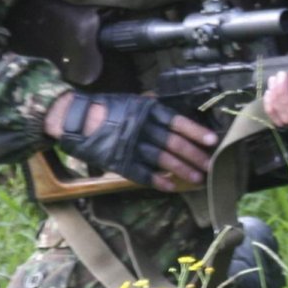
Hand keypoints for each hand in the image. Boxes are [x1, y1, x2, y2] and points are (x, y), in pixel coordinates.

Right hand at [46, 91, 215, 191]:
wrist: (74, 119)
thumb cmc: (106, 109)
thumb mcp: (132, 101)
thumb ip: (153, 109)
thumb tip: (175, 117)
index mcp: (147, 111)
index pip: (178, 122)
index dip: (196, 132)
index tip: (212, 140)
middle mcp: (142, 128)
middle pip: (175, 143)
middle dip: (195, 155)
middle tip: (211, 165)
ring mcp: (132, 146)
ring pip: (163, 160)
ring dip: (183, 170)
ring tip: (198, 178)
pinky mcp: (121, 162)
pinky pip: (143, 174)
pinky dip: (159, 181)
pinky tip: (172, 186)